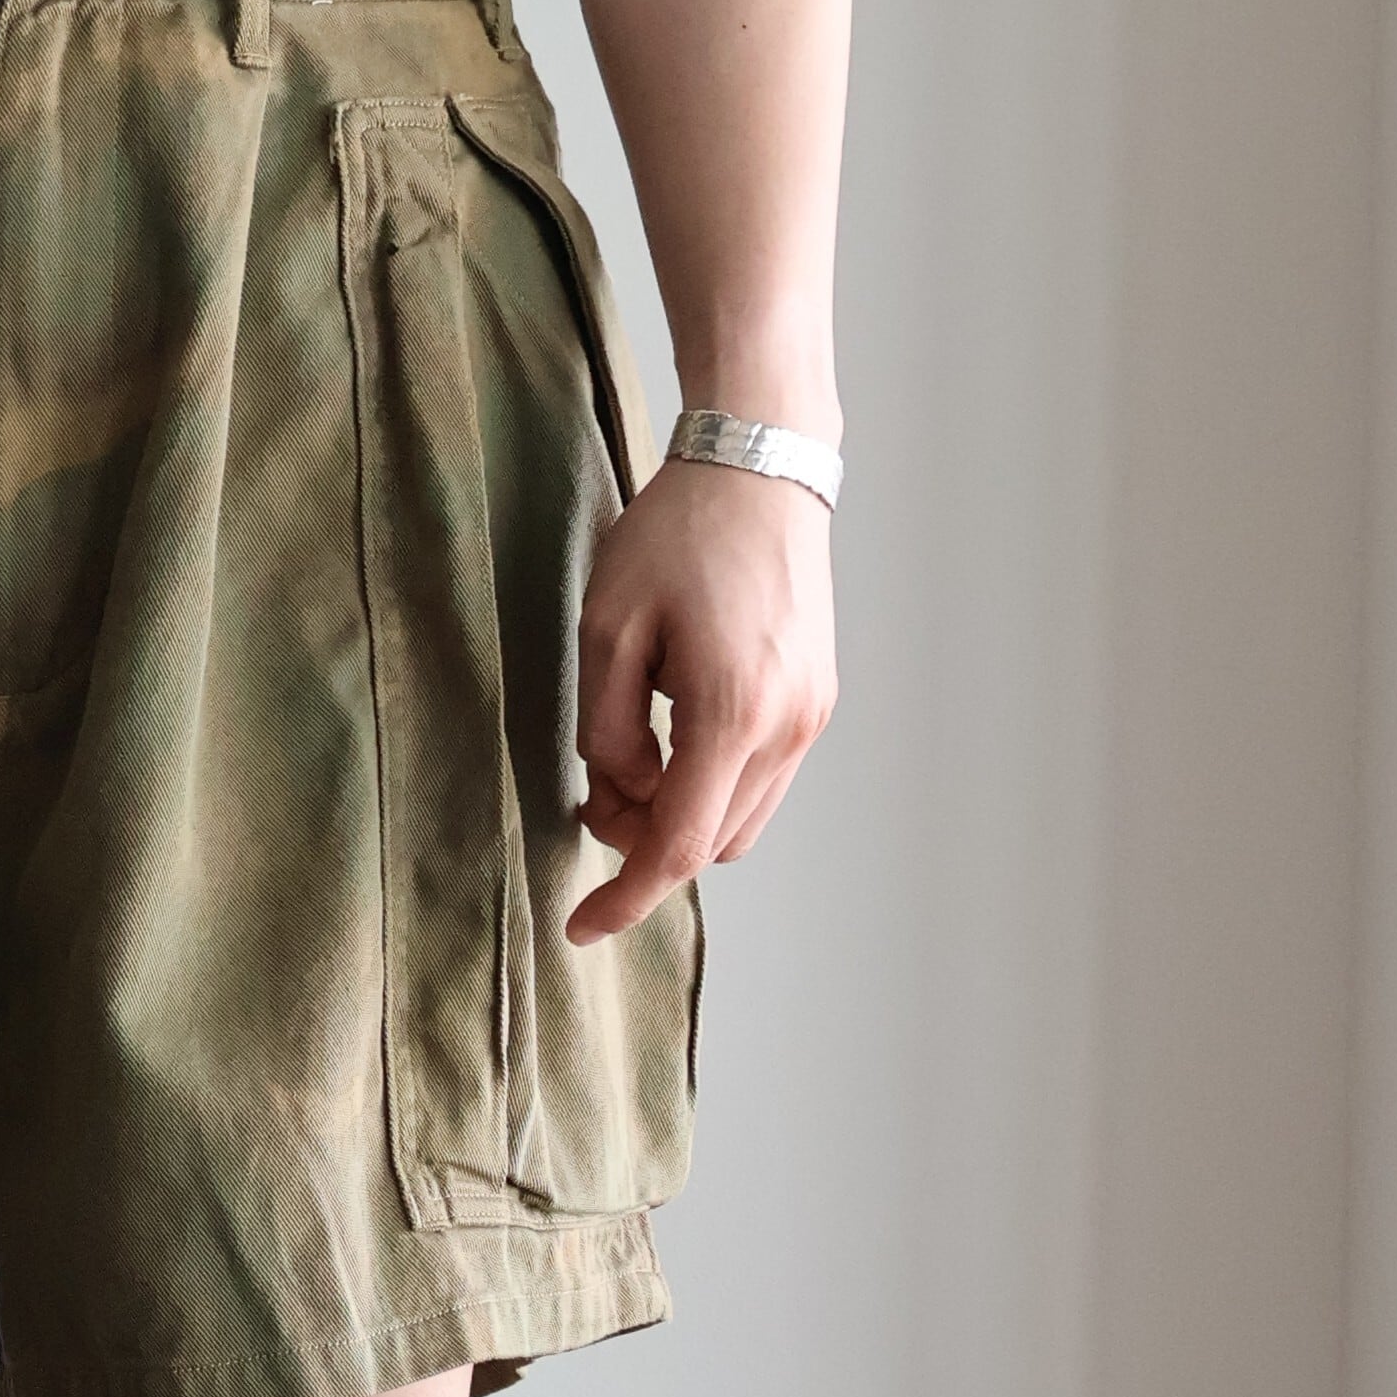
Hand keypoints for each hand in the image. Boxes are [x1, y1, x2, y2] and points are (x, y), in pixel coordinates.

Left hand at [564, 457, 836, 942]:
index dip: (624, 897)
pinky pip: (759, 783)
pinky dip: (710, 788)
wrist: (761, 469)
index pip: (675, 846)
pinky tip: (672, 742)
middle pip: (708, 844)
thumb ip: (605, 730)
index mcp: (733, 713)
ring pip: (738, 823)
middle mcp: (787, 727)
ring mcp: (811, 717)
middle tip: (595, 792)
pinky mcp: (816, 702)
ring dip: (678, 818)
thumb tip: (621, 790)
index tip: (579, 928)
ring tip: (631, 760)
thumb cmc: (677, 536)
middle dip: (643, 844)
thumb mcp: (607, 631)